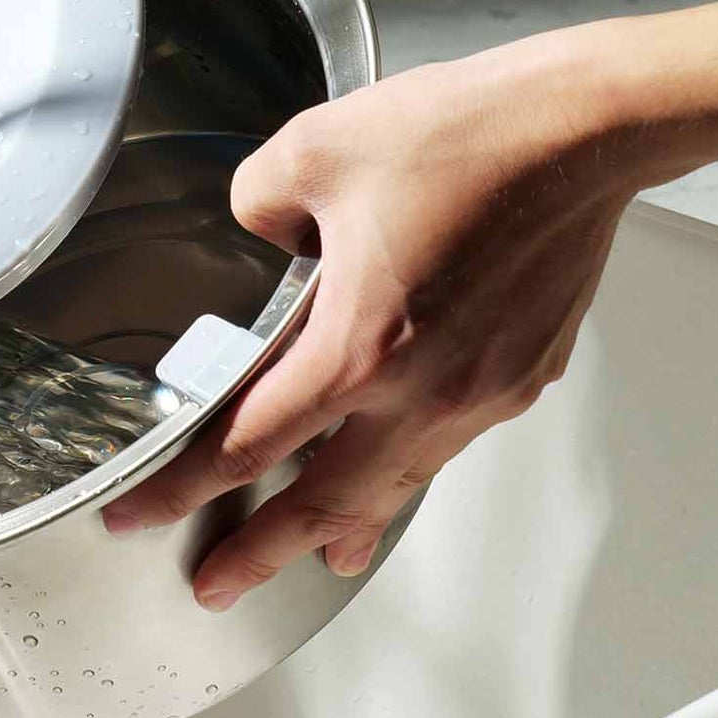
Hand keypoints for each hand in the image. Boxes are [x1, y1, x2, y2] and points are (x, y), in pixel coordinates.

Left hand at [102, 27, 651, 608]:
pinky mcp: (519, 372)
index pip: (248, 445)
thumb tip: (259, 232)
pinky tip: (395, 465)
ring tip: (312, 554)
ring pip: (396, 481)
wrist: (578, 130)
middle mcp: (423, 389)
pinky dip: (406, 466)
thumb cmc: (463, 138)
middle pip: (326, 500)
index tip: (139, 515)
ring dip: (345, 522)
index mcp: (358, 347)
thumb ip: (256, 205)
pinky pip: (446, 441)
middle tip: (217, 586)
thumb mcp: (310, 151)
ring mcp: (479, 390)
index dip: (183, 489)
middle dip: (263, 553)